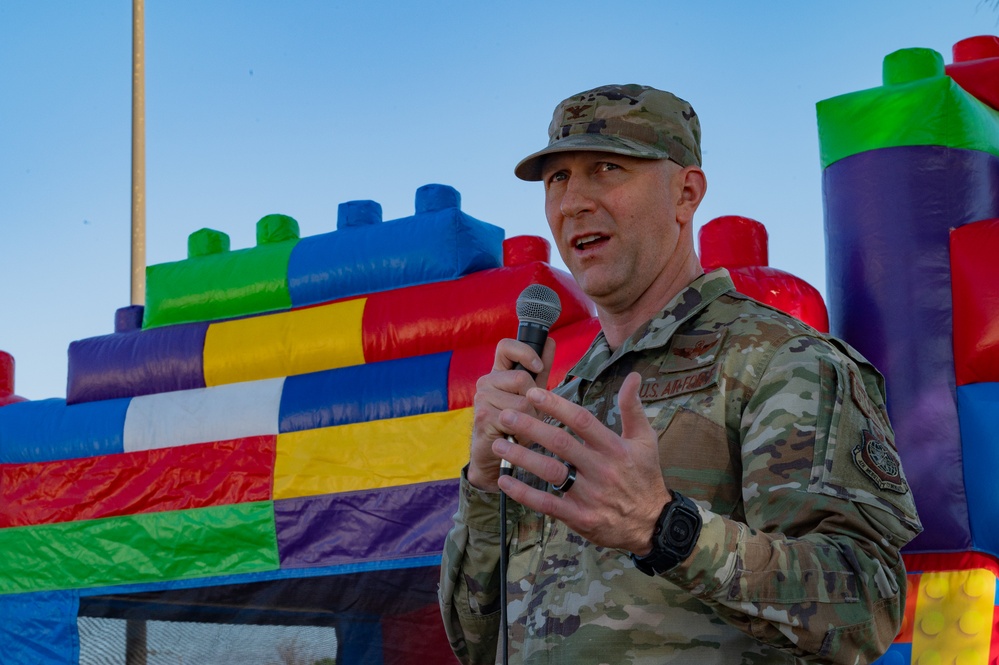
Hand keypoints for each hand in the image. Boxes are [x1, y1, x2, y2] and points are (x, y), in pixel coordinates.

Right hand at [466, 336, 555, 491]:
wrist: (496, 457)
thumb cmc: (516, 424)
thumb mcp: (531, 394)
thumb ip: (540, 369)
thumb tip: (550, 341)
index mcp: (497, 373)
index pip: (506, 345)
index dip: (525, 352)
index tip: (537, 366)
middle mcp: (486, 382)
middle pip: (522, 377)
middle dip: (534, 399)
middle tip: (527, 413)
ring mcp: (482, 399)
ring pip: (523, 400)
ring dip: (531, 418)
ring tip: (521, 426)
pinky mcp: (483, 417)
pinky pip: (517, 417)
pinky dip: (523, 429)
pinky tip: (514, 435)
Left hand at [493, 372, 669, 552]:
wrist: (653, 524)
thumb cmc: (645, 477)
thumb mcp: (646, 440)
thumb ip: (633, 408)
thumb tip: (633, 376)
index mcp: (614, 448)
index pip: (581, 421)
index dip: (556, 406)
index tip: (533, 393)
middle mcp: (601, 469)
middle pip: (560, 444)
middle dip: (530, 427)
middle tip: (506, 416)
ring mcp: (589, 495)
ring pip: (550, 472)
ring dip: (522, 457)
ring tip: (498, 444)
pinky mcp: (580, 517)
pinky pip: (547, 504)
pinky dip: (524, 493)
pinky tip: (505, 480)